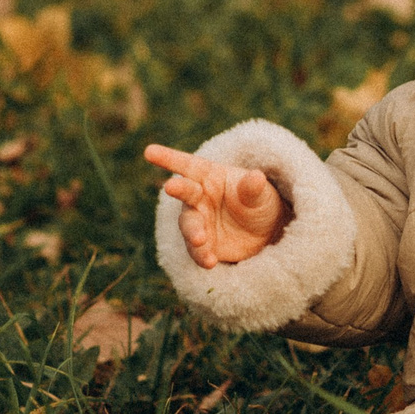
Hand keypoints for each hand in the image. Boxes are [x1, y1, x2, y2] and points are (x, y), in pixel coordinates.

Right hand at [146, 144, 288, 265]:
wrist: (265, 232)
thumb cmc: (259, 202)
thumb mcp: (260, 193)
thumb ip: (253, 188)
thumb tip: (256, 177)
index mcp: (210, 176)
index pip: (188, 165)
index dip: (169, 158)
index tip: (149, 151)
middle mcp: (199, 197)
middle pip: (185, 192)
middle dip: (178, 188)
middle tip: (170, 186)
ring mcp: (198, 221)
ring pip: (189, 225)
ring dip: (193, 231)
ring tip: (200, 239)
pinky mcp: (202, 245)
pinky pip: (198, 250)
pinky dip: (202, 256)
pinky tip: (210, 262)